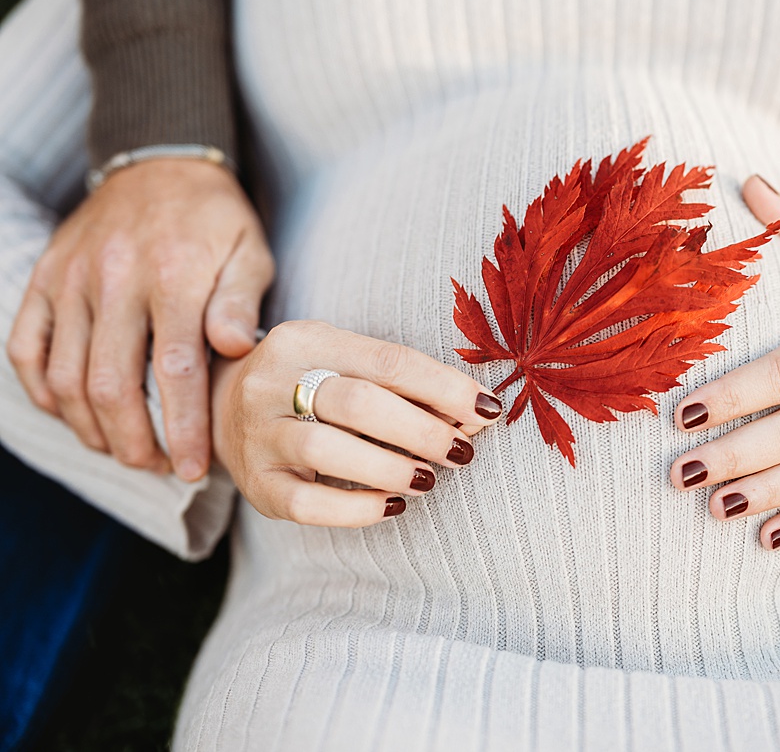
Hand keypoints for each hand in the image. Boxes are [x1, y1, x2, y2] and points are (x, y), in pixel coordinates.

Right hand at [7, 159, 274, 479]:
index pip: (174, 371)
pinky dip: (44, 393)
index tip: (193, 469)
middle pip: (109, 384)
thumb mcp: (250, 251)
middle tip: (160, 468)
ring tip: (126, 450)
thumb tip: (236, 349)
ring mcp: (70, 280)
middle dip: (133, 441)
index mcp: (172, 276)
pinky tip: (74, 416)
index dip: (182, 429)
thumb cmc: (216, 220)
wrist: (159, 163)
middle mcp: (113, 280)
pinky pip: (25, 349)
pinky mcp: (42, 278)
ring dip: (91, 427)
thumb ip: (241, 301)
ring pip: (63, 377)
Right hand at [210, 320, 504, 526]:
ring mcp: (257, 433)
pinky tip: (393, 505)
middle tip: (461, 450)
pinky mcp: (255, 483)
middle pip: (357, 402)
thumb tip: (476, 414)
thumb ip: (406, 383)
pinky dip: (357, 508)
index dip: (444, 387)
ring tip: (428, 478)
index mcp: (307, 339)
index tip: (488, 409)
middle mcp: (272, 380)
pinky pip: (306, 503)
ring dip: (391, 467)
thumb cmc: (313, 383)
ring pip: (326, 449)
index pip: (388, 360)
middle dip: (422, 429)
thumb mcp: (348, 361)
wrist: (222, 409)